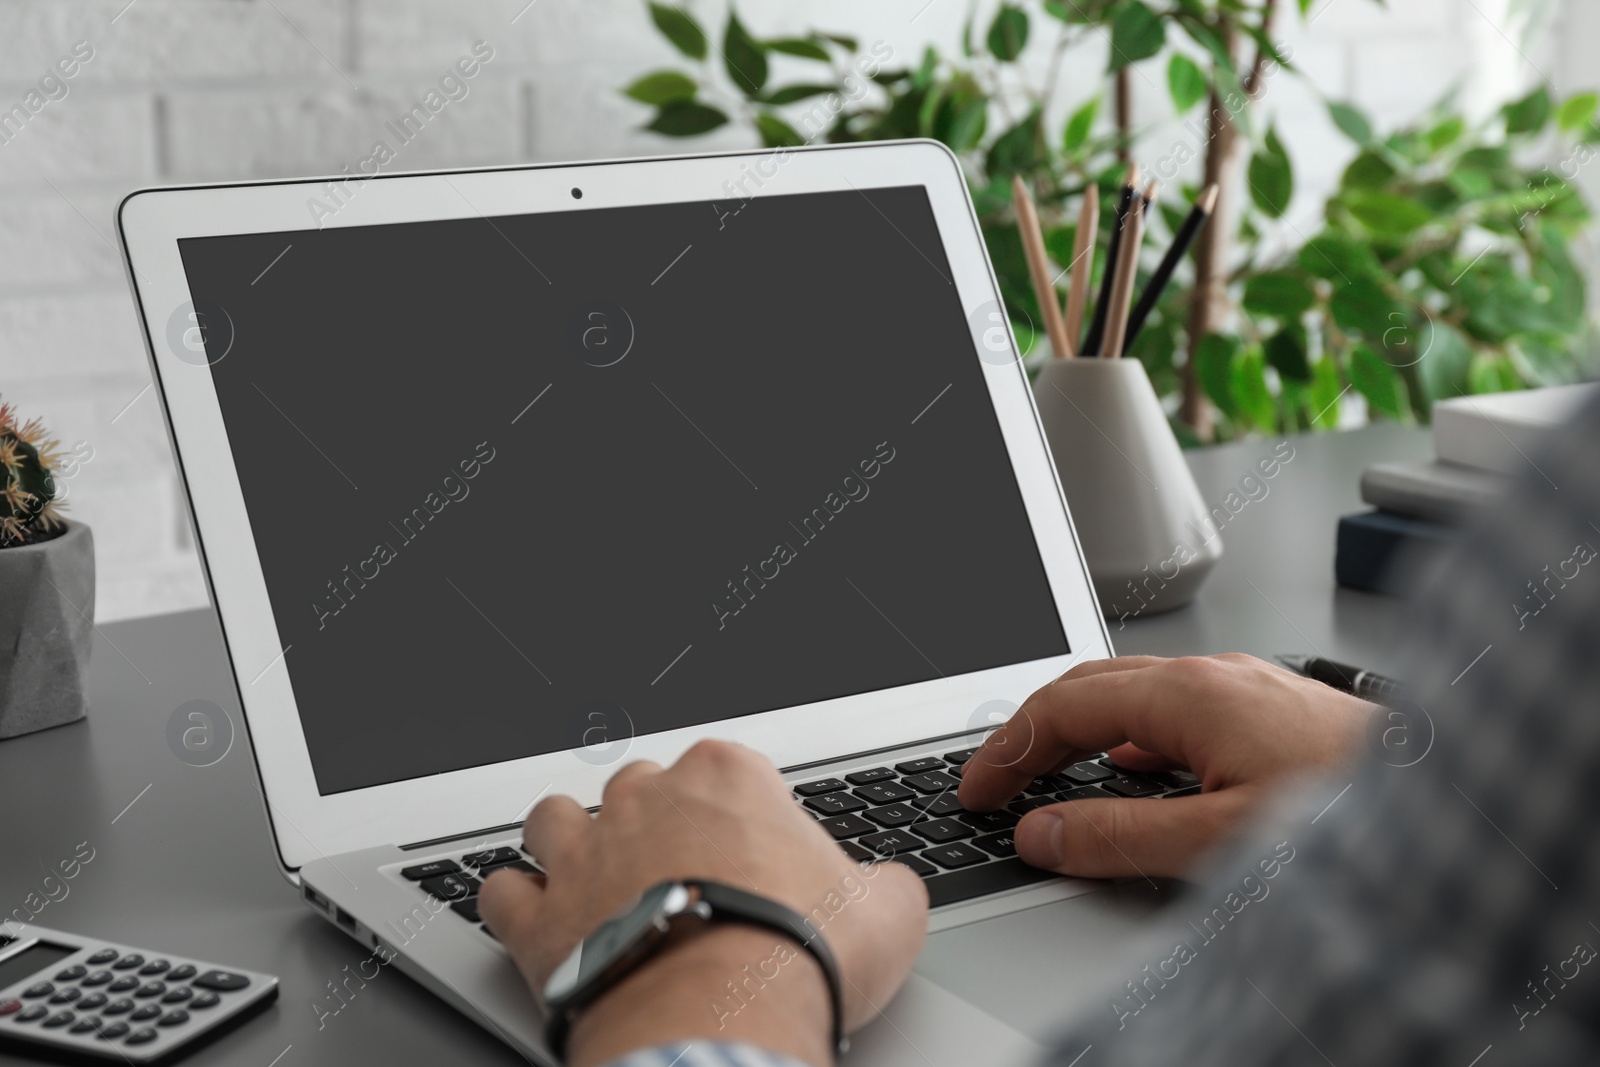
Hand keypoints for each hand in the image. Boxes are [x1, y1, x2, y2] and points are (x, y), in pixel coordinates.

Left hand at [477, 740, 928, 1066]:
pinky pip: (500, 890)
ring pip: (552, 818)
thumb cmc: (798, 957)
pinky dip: (514, 903)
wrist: (722, 1022)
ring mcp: (583, 855)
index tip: (747, 848)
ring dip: (567, 842)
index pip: (723, 767)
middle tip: (679, 870)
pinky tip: (536, 921)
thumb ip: (886, 885)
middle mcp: (645, 800)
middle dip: (650, 820)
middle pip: (636, 786)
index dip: (735, 810)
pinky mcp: (539, 919)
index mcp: (726, 778)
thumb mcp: (887, 913)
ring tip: (593, 878)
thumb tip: (891, 891)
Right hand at [957, 655, 1370, 879]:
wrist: (1457, 794)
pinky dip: (1131, 737)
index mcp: (1189, 693)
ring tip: (1050, 774)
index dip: (1007, 749)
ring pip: (1134, 694)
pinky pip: (1176, 708)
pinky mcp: (1270, 707)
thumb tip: (1043, 832)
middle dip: (1032, 731)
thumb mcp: (1221, 838)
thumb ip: (1121, 835)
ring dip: (1081, 731)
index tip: (977, 789)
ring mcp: (1244, 686)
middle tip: (996, 779)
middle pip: (1091, 687)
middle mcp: (1213, 675)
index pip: (1062, 707)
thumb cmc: (1355, 807)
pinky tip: (1138, 768)